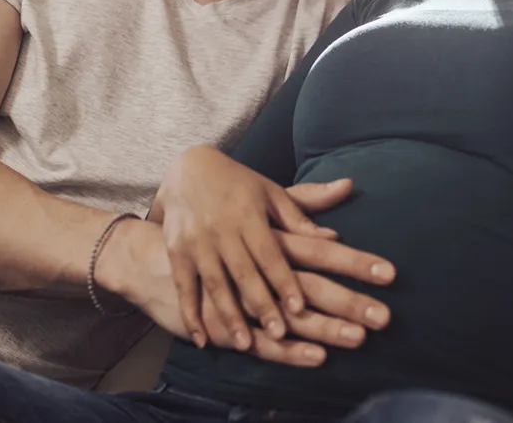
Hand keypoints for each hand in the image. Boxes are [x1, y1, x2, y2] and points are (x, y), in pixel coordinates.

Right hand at [155, 146, 395, 351]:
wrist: (187, 169)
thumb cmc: (239, 184)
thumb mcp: (271, 193)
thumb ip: (301, 216)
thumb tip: (335, 236)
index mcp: (249, 215)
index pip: (271, 253)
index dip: (284, 280)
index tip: (299, 307)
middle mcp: (222, 229)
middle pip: (244, 272)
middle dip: (261, 304)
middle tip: (279, 333)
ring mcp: (197, 242)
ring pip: (215, 283)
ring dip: (229, 314)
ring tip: (245, 344)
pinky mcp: (177, 251)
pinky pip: (184, 286)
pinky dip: (190, 313)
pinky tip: (201, 339)